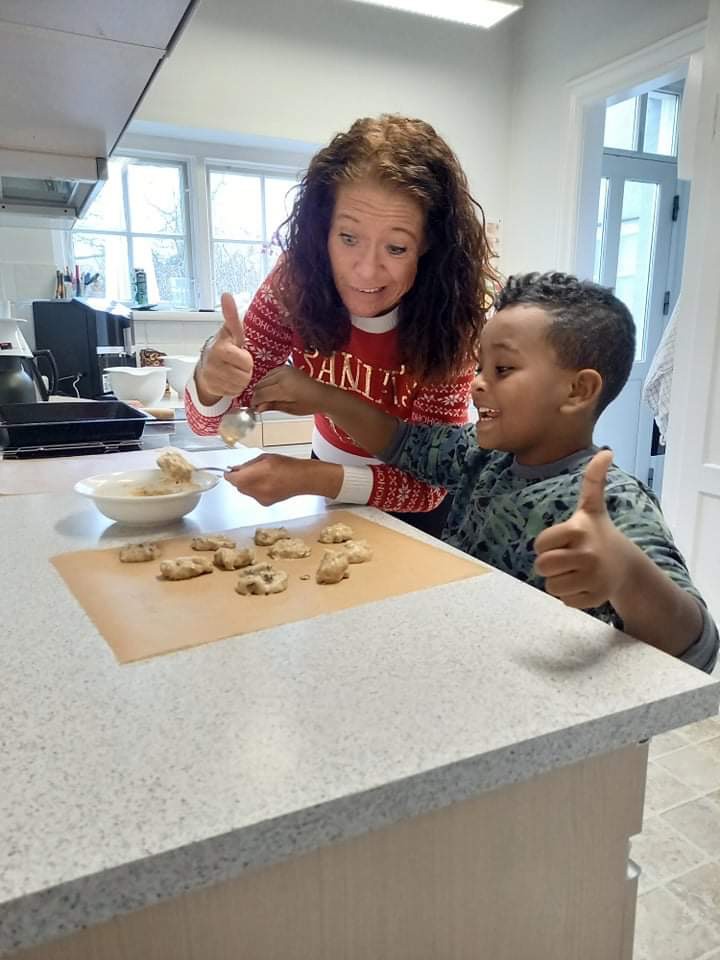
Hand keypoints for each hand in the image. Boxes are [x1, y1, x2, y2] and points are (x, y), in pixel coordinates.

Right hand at [195, 293, 253, 402]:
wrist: (205, 366)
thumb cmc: (223, 347)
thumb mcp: (230, 331)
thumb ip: (231, 316)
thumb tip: (226, 294)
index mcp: (220, 348)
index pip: (245, 361)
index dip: (246, 359)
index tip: (238, 354)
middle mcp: (213, 363)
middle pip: (246, 375)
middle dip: (246, 370)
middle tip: (238, 364)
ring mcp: (211, 377)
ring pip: (241, 385)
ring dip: (241, 380)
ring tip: (233, 371)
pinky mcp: (212, 388)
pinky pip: (234, 392)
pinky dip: (234, 388)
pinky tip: (228, 380)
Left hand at [224, 454, 342, 504]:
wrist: (301, 478)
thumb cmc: (285, 465)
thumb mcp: (263, 458)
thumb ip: (248, 465)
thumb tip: (237, 468)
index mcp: (250, 477)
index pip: (231, 478)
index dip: (229, 474)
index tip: (229, 471)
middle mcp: (253, 490)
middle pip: (238, 486)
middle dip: (239, 479)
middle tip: (246, 471)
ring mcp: (259, 498)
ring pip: (246, 492)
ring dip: (248, 484)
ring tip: (261, 476)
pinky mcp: (265, 503)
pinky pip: (255, 496)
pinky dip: (257, 490)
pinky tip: (268, 484)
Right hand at [252, 364, 330, 415]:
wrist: (322, 395)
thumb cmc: (309, 404)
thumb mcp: (290, 409)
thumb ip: (273, 406)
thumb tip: (258, 408)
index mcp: (283, 388)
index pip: (261, 393)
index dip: (255, 401)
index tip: (254, 408)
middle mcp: (282, 376)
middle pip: (260, 385)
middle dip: (257, 395)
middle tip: (259, 405)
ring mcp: (285, 370)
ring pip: (264, 378)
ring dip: (262, 387)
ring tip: (266, 398)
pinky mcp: (287, 367)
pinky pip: (270, 373)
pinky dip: (268, 381)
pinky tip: (271, 389)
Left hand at [533, 450, 632, 609]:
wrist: (626, 565)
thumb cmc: (599, 533)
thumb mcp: (592, 507)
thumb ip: (593, 480)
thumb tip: (607, 451)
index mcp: (578, 530)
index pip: (539, 545)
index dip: (546, 545)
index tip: (562, 541)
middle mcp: (587, 554)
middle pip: (542, 567)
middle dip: (549, 565)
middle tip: (566, 559)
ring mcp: (593, 577)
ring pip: (551, 586)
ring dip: (559, 581)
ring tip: (576, 571)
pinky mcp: (596, 597)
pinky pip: (565, 601)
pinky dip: (571, 596)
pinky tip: (585, 584)